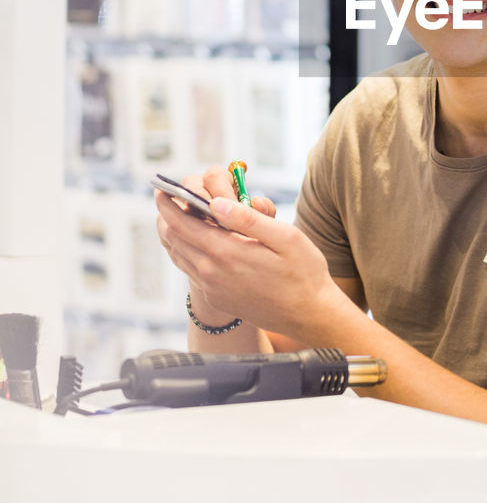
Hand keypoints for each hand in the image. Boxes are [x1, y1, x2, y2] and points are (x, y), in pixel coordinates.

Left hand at [155, 180, 339, 338]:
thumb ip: (249, 219)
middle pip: (175, 238)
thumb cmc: (303, 272)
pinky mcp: (217, 298)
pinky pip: (191, 270)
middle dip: (168, 215)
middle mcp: (213, 273)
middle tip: (168, 196)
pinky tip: (197, 239)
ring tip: (177, 213)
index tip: (161, 187)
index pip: (183, 224)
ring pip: (179, 255)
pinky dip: (186, 250)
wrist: (309, 315)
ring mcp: (213, 289)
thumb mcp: (286, 237)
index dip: (168, 204)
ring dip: (174, 232)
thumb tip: (217, 202)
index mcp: (228, 253)